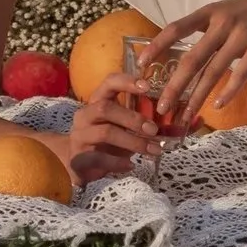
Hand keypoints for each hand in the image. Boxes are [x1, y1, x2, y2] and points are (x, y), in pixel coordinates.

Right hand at [58, 70, 164, 186]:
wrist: (76, 164)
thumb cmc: (104, 140)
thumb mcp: (120, 127)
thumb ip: (138, 122)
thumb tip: (169, 126)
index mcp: (96, 101)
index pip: (108, 83)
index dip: (127, 82)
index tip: (147, 87)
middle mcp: (85, 115)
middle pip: (105, 108)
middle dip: (133, 118)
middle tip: (154, 130)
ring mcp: (80, 136)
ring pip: (105, 132)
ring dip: (133, 142)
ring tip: (152, 150)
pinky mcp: (77, 157)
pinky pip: (99, 157)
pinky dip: (118, 162)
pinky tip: (131, 165)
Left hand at [140, 0, 246, 129]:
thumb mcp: (228, 10)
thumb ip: (210, 29)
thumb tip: (190, 56)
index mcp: (211, 12)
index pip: (176, 29)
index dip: (156, 47)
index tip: (141, 66)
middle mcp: (222, 23)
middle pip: (192, 58)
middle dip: (174, 86)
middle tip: (161, 107)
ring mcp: (243, 35)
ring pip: (213, 72)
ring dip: (197, 96)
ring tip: (185, 115)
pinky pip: (241, 74)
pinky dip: (228, 92)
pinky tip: (218, 106)